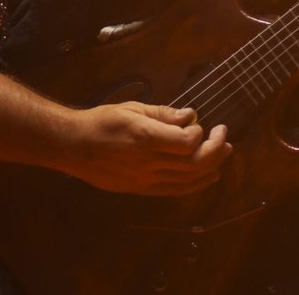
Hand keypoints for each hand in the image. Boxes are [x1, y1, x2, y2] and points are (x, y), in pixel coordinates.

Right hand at [60, 101, 231, 195]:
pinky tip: (207, 177)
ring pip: (188, 180)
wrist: (74, 147)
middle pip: (193, 164)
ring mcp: (145, 180)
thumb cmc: (102, 122)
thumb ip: (163, 113)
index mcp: (145, 138)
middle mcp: (148, 162)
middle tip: (225, 135)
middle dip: (216, 150)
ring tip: (224, 154)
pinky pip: (175, 191)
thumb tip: (189, 115)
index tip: (200, 123)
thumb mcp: (132, 108)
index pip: (187, 143)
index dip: (200, 134)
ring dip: (212, 167)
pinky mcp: (141, 190)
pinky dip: (196, 184)